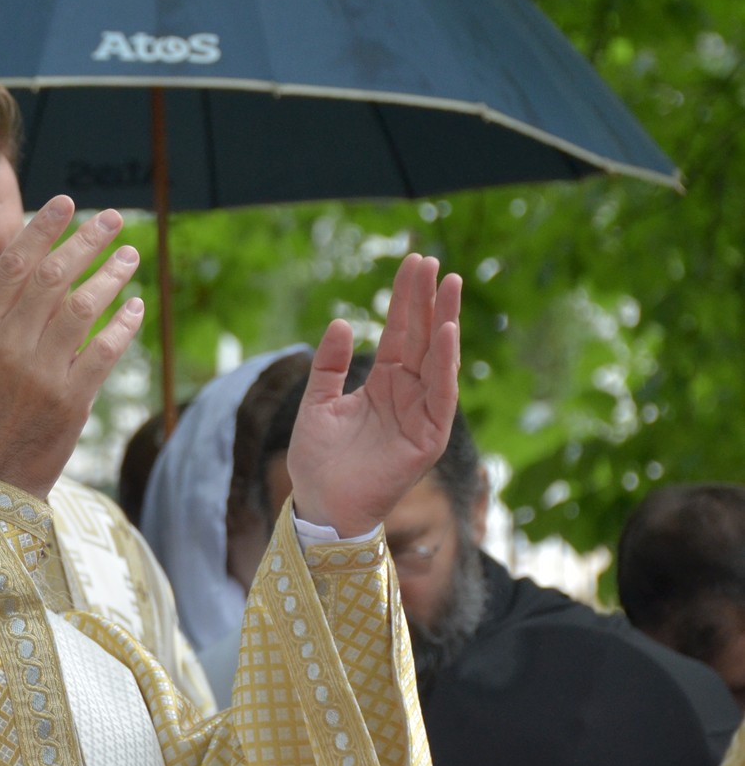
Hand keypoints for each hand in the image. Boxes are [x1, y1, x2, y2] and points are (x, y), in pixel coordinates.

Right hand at [0, 197, 143, 498]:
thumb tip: (37, 266)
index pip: (13, 265)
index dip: (43, 229)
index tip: (67, 203)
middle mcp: (6, 346)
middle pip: (53, 277)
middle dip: (87, 241)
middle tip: (114, 220)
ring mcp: (38, 373)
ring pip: (82, 307)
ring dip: (111, 275)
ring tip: (130, 256)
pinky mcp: (69, 400)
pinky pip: (105, 350)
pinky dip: (124, 324)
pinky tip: (135, 305)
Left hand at [286, 253, 460, 535]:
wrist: (320, 504)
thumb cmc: (317, 459)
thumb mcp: (317, 403)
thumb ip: (330, 365)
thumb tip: (343, 321)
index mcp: (383, 383)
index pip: (401, 332)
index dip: (405, 299)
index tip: (413, 262)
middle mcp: (407, 394)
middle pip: (422, 338)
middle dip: (427, 300)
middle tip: (432, 260)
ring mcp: (420, 414)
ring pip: (436, 359)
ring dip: (444, 321)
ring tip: (448, 284)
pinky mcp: (428, 438)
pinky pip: (441, 395)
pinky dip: (446, 364)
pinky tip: (447, 332)